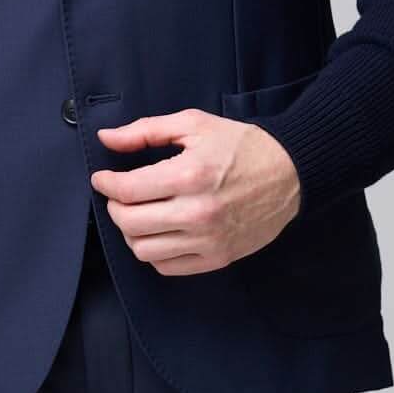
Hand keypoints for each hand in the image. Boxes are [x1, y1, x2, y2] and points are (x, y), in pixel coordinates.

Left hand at [89, 110, 301, 274]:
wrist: (291, 173)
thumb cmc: (242, 145)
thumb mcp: (194, 124)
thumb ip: (146, 131)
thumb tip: (107, 139)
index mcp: (189, 175)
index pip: (127, 190)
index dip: (106, 184)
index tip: (102, 179)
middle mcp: (197, 213)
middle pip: (129, 223)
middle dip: (115, 207)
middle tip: (119, 196)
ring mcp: (208, 240)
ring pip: (143, 250)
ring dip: (131, 232)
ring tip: (138, 214)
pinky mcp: (218, 258)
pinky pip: (167, 267)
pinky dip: (154, 252)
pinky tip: (159, 233)